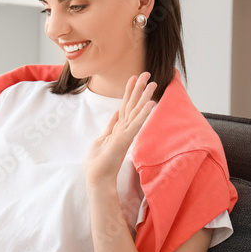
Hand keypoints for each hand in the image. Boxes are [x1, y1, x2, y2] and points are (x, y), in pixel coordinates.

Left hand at [84, 71, 156, 190]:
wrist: (98, 178)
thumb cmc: (99, 162)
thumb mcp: (102, 138)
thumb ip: (111, 126)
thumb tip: (116, 114)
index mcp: (118, 128)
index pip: (125, 106)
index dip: (129, 91)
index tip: (133, 77)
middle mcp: (124, 130)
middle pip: (133, 105)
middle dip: (139, 89)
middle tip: (146, 73)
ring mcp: (126, 134)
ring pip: (136, 112)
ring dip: (144, 97)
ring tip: (152, 83)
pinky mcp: (125, 140)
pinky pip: (136, 124)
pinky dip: (143, 113)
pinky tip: (151, 103)